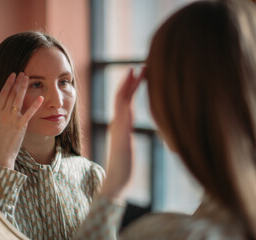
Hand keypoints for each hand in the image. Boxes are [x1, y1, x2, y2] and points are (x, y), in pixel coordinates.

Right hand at [0, 72, 43, 168]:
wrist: (1, 153)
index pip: (2, 94)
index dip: (8, 84)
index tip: (12, 75)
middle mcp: (5, 114)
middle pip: (11, 94)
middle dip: (17, 83)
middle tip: (22, 73)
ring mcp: (13, 119)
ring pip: (18, 100)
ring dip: (23, 88)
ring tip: (27, 78)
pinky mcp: (22, 125)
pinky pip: (29, 113)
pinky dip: (35, 105)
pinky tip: (41, 98)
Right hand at [100, 67, 144, 199]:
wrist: (116, 181)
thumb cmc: (124, 168)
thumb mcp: (127, 150)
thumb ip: (127, 140)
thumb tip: (128, 137)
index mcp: (120, 126)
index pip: (124, 102)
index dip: (129, 88)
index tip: (138, 75)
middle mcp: (117, 123)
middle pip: (122, 97)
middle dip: (130, 81)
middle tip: (139, 66)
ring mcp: (118, 126)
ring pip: (122, 99)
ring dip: (129, 84)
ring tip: (136, 69)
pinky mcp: (121, 131)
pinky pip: (124, 109)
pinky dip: (127, 95)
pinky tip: (133, 87)